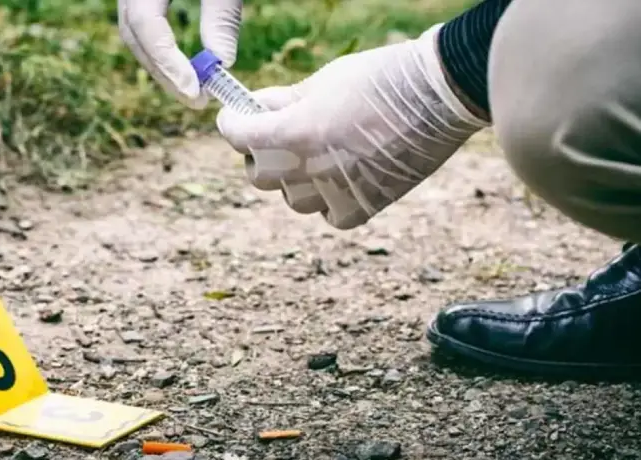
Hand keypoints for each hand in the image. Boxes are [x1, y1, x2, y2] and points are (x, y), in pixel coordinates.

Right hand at [118, 0, 242, 108]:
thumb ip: (222, 15)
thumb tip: (223, 62)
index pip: (144, 23)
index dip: (167, 60)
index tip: (193, 91)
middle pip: (134, 34)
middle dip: (164, 72)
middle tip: (196, 100)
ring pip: (135, 33)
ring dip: (161, 65)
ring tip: (191, 90)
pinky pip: (142, 24)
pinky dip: (160, 49)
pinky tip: (183, 67)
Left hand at [216, 24, 489, 228]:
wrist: (439, 95)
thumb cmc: (382, 78)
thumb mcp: (324, 80)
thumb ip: (285, 100)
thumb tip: (255, 107)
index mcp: (298, 131)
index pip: (241, 136)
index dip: (231, 125)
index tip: (232, 120)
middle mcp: (314, 168)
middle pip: (259, 176)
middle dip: (257, 155)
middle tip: (268, 141)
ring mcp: (339, 192)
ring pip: (294, 199)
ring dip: (294, 179)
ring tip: (312, 157)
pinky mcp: (366, 206)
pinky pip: (329, 214)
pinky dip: (326, 201)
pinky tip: (336, 180)